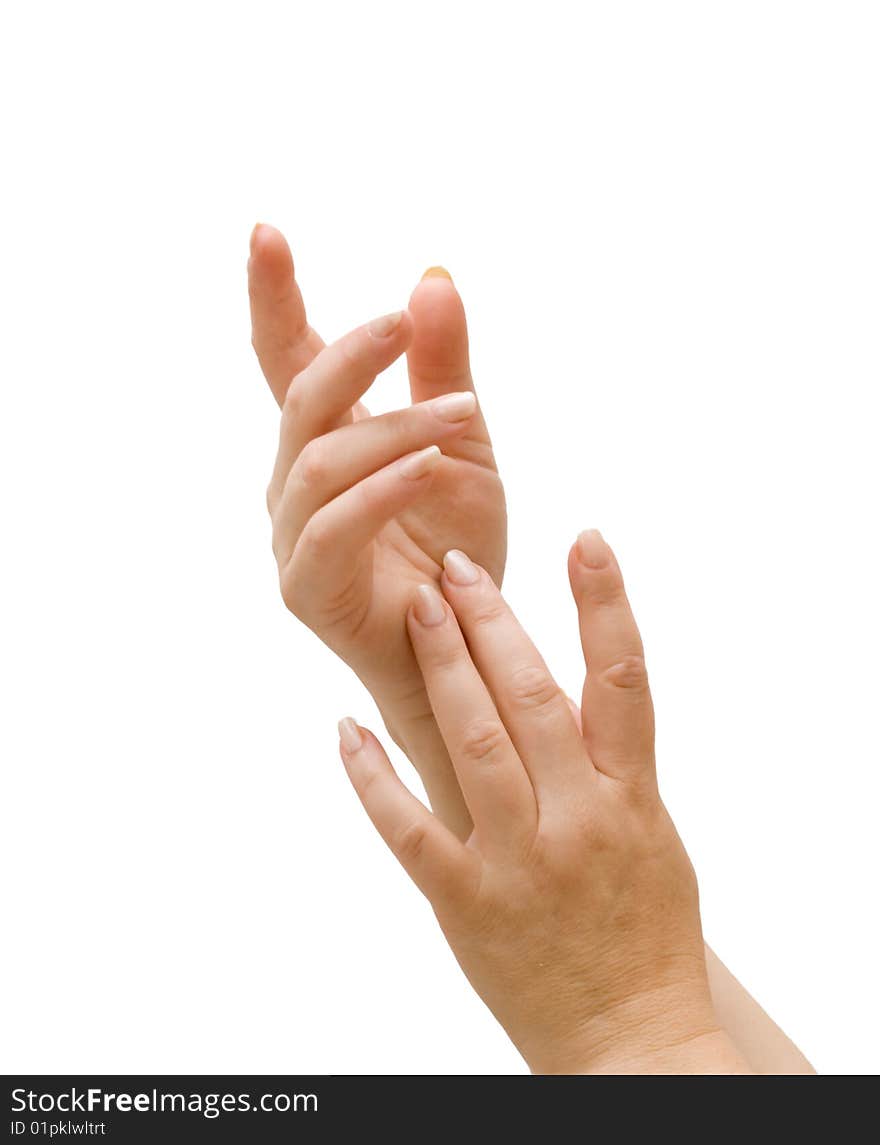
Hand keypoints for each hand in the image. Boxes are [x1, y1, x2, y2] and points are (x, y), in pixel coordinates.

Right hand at [249, 224, 505, 830]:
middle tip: (405, 322)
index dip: (274, 297)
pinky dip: (382, 489)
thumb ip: (442, 369)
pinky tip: (430, 465)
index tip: (266, 231)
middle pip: (302, 397)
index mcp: (326, 440)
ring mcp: (294, 535)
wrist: (470, 644)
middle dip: (353, 355)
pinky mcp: (307, 587)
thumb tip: (431, 276)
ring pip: (321, 458)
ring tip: (460, 415)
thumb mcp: (463, 441)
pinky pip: (334, 526)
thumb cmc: (458, 544)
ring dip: (393, 427)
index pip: (286, 357)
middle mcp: (295, 482)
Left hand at [337, 531, 750, 1072]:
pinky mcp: (464, 902)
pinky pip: (409, 829)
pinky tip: (343, 729)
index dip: (606, 604)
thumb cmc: (645, 930)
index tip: (586, 538)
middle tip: (456, 562)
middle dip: (491, 621)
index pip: (624, 679)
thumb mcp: (650, 833)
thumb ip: (613, 760)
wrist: (629, 1040)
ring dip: (440, 668)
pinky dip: (372, 777)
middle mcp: (576, 818)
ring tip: (415, 604)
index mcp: (632, 797)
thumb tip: (570, 686)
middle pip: (530, 696)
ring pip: (472, 744)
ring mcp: (518, 860)